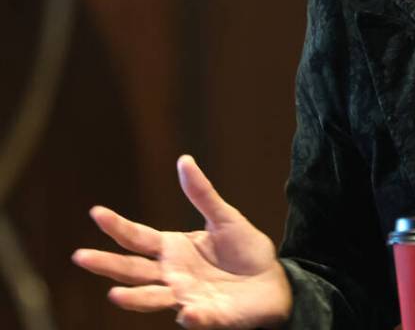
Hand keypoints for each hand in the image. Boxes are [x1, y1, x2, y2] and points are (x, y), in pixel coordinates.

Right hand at [72, 155, 292, 328]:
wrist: (273, 281)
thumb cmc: (245, 250)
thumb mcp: (225, 218)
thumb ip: (203, 194)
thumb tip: (184, 160)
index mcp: (174, 249)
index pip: (139, 237)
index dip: (118, 226)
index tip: (96, 212)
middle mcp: (172, 275)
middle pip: (133, 270)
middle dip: (107, 265)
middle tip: (81, 256)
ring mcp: (187, 297)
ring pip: (153, 299)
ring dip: (135, 298)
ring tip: (115, 294)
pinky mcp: (209, 316)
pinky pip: (197, 318)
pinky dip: (191, 317)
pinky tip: (186, 312)